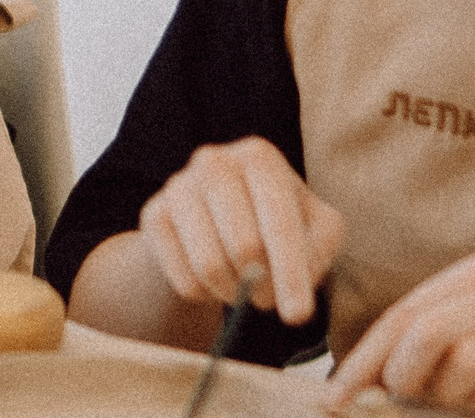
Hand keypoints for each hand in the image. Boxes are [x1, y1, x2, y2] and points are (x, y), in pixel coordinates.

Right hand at [138, 136, 345, 327]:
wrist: (215, 218)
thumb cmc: (275, 221)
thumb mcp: (314, 227)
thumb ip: (320, 246)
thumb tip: (296, 281)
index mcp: (259, 157)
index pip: (279, 222)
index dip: (291, 273)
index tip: (298, 316)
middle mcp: (214, 161)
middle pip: (244, 245)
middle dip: (262, 286)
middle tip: (267, 300)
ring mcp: (178, 186)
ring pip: (210, 264)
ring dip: (233, 293)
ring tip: (242, 290)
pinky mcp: (154, 215)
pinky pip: (183, 277)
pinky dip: (205, 294)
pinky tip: (214, 282)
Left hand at [326, 253, 474, 415]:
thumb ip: (439, 335)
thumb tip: (377, 378)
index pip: (401, 315)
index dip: (362, 360)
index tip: (334, 399)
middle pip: (423, 334)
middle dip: (399, 378)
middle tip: (401, 400)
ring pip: (459, 366)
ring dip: (447, 397)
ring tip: (466, 399)